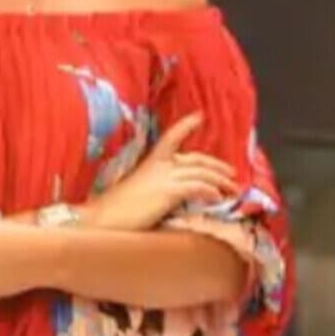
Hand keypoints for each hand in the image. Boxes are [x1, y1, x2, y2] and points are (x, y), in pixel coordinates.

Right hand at [87, 113, 237, 230]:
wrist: (101, 219)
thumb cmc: (115, 212)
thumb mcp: (137, 193)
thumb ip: (154, 189)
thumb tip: (169, 196)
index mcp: (150, 163)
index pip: (171, 137)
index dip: (186, 126)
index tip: (200, 116)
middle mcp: (159, 166)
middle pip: (196, 159)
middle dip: (217, 165)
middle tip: (232, 173)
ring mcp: (164, 177)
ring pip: (202, 173)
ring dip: (221, 181)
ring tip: (233, 190)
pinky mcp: (168, 191)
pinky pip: (198, 186)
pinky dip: (211, 191)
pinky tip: (218, 198)